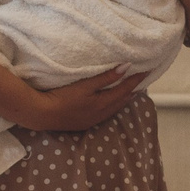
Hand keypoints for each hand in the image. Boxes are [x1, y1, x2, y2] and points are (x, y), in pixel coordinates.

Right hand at [27, 65, 144, 132]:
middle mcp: (101, 114)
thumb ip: (106, 77)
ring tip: (131, 91)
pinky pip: (106, 113)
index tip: (147, 70)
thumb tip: (126, 67)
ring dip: (123, 99)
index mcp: (103, 104)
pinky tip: (111, 102)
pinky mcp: (84, 122)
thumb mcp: (85, 85)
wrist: (42, 114)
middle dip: (133, 90)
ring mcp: (92, 120)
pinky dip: (113, 105)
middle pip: (122, 101)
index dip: (136, 80)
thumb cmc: (62, 97)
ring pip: (114, 108)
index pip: (125, 90)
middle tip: (142, 80)